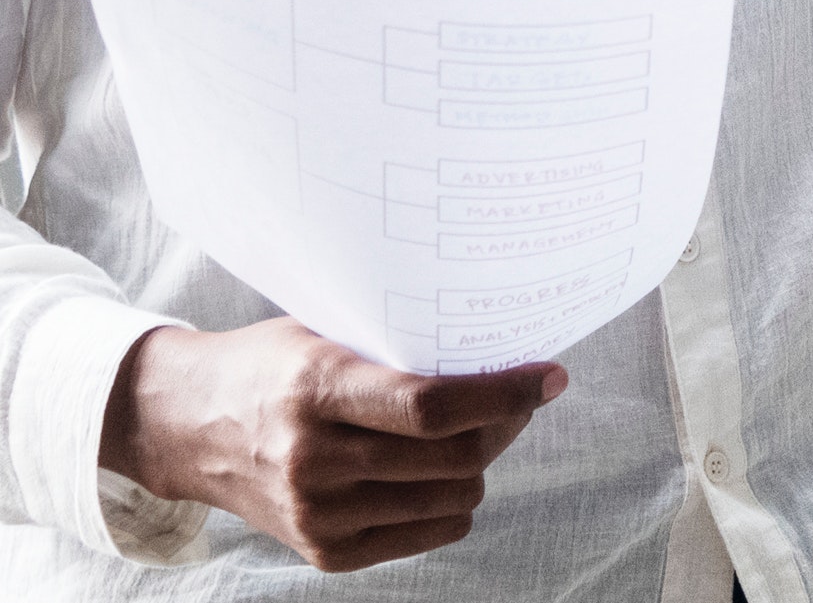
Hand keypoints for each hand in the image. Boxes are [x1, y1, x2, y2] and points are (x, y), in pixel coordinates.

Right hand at [100, 319, 564, 571]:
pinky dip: (450, 502)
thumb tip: (501, 348)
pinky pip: (430, 532)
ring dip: (480, 463)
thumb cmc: (272, 365)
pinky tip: (437, 471)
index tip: (550, 376)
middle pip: (453, 456)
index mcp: (317, 391)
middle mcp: (314, 460)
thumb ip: (399, 346)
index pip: (431, 406)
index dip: (503, 393)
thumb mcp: (327, 334)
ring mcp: (317, 514)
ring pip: (452, 498)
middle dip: (505, 424)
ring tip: (471, 431)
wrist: (189, 427)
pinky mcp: (324, 552)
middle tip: (517, 398)